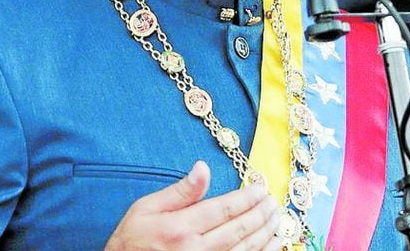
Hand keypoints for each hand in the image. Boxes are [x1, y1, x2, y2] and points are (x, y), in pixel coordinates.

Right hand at [104, 161, 281, 250]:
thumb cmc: (132, 240)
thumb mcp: (147, 209)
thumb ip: (180, 192)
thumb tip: (203, 168)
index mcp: (182, 228)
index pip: (224, 209)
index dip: (246, 198)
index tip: (260, 189)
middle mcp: (196, 250)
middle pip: (239, 229)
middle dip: (260, 214)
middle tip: (273, 202)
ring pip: (245, 250)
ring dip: (265, 234)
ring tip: (277, 220)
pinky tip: (271, 245)